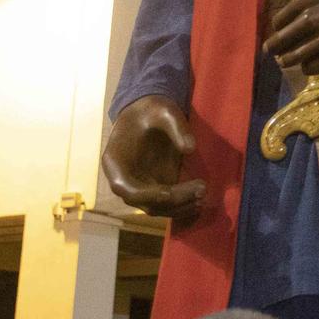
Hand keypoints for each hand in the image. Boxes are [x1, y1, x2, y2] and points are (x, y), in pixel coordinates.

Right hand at [102, 94, 203, 219]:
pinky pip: (166, 204)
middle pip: (143, 202)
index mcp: (115, 161)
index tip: (168, 193)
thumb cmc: (152, 111)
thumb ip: (177, 127)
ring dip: (180, 207)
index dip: (146, 194)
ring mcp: (140, 186)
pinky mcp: (155, 188)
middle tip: (201, 190)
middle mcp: (124, 179)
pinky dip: (182, 205)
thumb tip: (190, 148)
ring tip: (203, 195)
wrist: (150, 114)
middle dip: (172, 201)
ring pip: (156, 208)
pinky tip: (200, 199)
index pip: (124, 186)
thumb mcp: (164, 111)